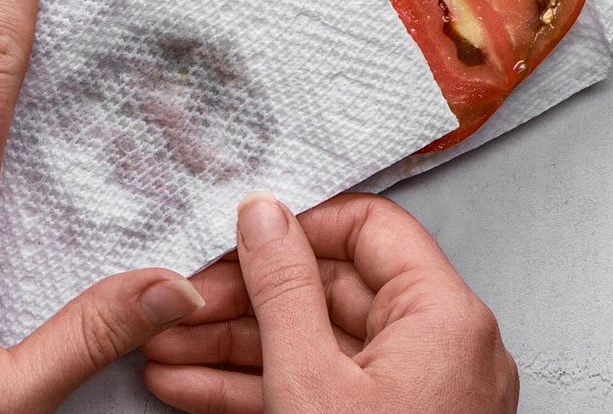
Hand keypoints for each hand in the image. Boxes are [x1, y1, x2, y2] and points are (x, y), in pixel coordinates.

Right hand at [142, 192, 518, 413]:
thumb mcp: (309, 380)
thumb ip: (281, 288)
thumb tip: (264, 217)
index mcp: (444, 317)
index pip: (370, 227)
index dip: (297, 226)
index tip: (237, 235)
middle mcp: (442, 349)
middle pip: (331, 289)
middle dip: (243, 300)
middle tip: (183, 304)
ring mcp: (415, 395)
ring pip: (314, 345)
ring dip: (234, 347)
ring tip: (168, 351)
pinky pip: (321, 389)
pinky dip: (259, 387)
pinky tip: (193, 388)